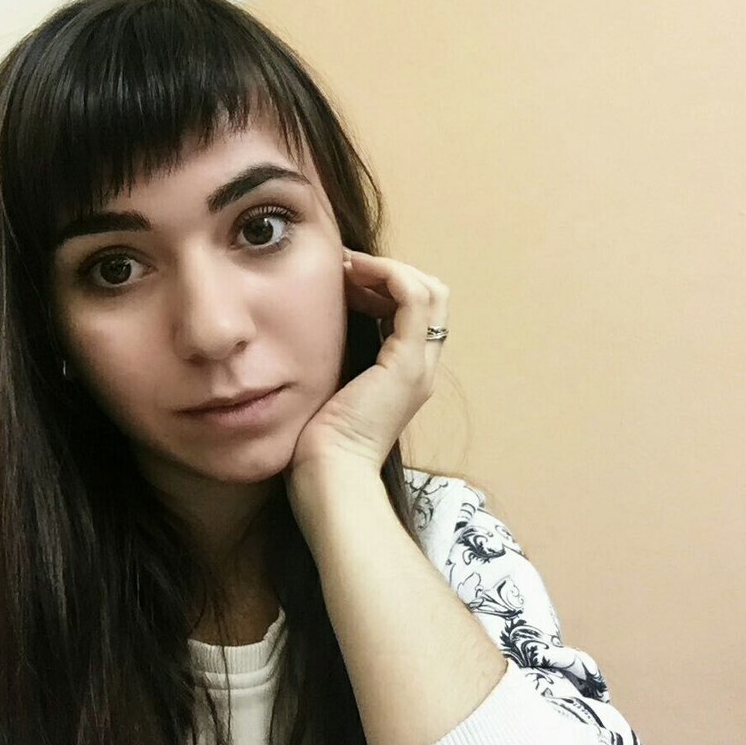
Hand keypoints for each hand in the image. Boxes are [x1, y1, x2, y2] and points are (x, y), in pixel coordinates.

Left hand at [284, 248, 448, 481]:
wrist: (330, 477)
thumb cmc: (320, 445)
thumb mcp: (330, 391)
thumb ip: (337, 363)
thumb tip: (313, 332)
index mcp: (406, 376)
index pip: (417, 312)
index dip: (385, 286)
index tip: (344, 280)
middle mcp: (422, 368)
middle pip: (431, 296)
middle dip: (390, 272)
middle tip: (346, 268)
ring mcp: (418, 365)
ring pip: (428, 290)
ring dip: (387, 269)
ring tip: (348, 268)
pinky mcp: (406, 364)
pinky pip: (412, 298)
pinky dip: (387, 275)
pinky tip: (351, 274)